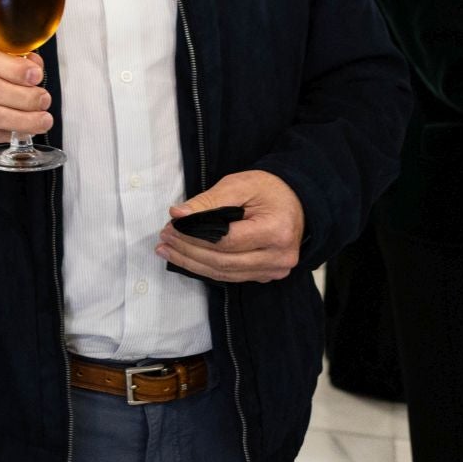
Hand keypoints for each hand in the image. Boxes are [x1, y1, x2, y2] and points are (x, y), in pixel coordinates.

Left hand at [157, 170, 304, 282]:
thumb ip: (208, 201)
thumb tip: (177, 214)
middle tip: (164, 239)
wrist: (298, 201)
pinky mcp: (268, 275)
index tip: (170, 227)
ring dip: (193, 263)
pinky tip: (187, 258)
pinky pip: (232, 276)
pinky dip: (207, 268)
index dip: (194, 236)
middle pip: (224, 261)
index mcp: (276, 231)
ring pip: (225, 273)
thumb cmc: (268, 190)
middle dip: (188, 251)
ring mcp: (275, 270)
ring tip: (168, 250)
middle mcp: (279, 256)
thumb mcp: (239, 185)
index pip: (226, 240)